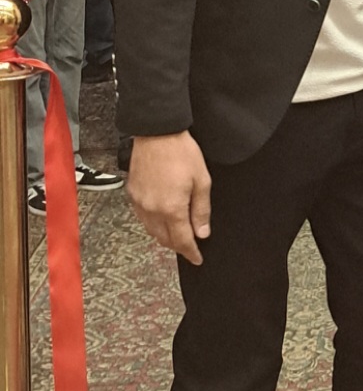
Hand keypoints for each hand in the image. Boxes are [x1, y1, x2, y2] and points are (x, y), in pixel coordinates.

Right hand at [127, 131, 211, 265]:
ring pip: (152, 231)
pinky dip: (153, 223)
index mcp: (171, 208)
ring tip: (177, 232)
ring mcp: (140, 203)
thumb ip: (201, 210)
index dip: (191, 252)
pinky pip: (143, 217)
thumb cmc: (181, 151)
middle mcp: (152, 210)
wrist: (157, 132)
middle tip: (190, 245)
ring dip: (165, 235)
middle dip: (178, 245)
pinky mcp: (132, 194)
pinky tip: (162, 217)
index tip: (197, 259)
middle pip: (165, 239)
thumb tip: (202, 232)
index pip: (182, 240)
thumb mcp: (201, 180)